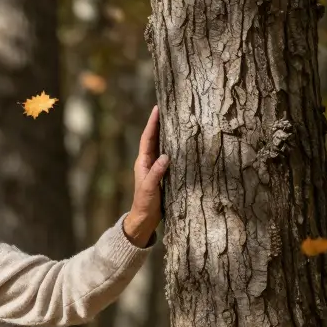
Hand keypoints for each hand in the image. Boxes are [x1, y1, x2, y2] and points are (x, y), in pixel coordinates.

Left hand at [124, 105, 169, 246]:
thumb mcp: (150, 188)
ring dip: (169, 132)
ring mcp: (156, 167)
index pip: (148, 138)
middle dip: (161, 123)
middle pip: (155, 138)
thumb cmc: (145, 204)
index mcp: (143, 162)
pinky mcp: (164, 174)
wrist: (145, 219)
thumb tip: (166, 157)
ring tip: (178, 118)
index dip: (152, 123)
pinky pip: (170, 155)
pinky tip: (184, 141)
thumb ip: (157, 173)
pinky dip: (176, 146)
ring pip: (163, 145)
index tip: (157, 108)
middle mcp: (149, 162)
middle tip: (170, 107)